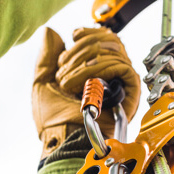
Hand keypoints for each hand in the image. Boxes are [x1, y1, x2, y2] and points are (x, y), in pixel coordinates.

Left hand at [32, 27, 140, 157]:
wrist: (64, 141)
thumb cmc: (54, 121)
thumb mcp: (43, 82)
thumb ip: (46, 57)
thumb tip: (51, 32)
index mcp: (94, 72)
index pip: (103, 38)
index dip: (89, 32)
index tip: (74, 35)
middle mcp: (110, 76)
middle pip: (109, 40)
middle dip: (81, 50)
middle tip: (63, 71)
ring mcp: (120, 84)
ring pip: (114, 50)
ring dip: (85, 63)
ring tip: (68, 83)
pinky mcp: (131, 93)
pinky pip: (122, 66)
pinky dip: (99, 70)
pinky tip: (84, 85)